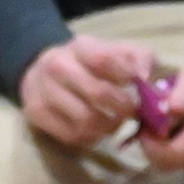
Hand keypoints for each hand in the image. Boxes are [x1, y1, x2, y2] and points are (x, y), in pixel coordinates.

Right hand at [21, 35, 156, 147]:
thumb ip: (135, 56)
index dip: (126, 76)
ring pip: (86, 120)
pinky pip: (72, 136)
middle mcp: (58, 66)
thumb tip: (146, 76)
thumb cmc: (86, 63)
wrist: (40, 70)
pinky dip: (91, 138)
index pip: (104, 59)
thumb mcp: (110, 50)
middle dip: (123, 107)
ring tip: (116, 122)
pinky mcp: (37, 114)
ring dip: (108, 127)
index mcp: (79, 46)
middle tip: (134, 112)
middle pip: (98, 93)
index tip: (141, 88)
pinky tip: (96, 129)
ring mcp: (44, 91)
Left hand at [141, 49, 183, 172]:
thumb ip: (182, 92)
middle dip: (155, 148)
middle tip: (150, 127)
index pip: (173, 153)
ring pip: (181, 166)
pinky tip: (183, 133)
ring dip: (167, 151)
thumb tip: (167, 112)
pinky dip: (181, 152)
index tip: (144, 126)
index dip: (151, 144)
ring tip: (167, 127)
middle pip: (173, 164)